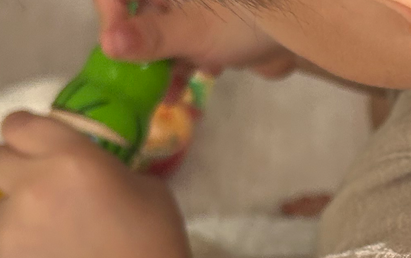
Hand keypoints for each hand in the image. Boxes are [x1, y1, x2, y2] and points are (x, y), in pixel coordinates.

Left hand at [0, 109, 206, 257]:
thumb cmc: (155, 239)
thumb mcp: (144, 184)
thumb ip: (103, 166)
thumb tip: (89, 170)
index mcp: (69, 156)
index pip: (16, 125)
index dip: (27, 137)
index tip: (40, 151)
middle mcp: (31, 184)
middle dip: (18, 173)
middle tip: (47, 196)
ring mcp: (11, 226)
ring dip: (21, 218)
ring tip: (57, 241)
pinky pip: (1, 248)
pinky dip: (22, 256)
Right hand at [94, 0, 298, 78]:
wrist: (301, 29)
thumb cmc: (243, 19)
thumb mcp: (190, 31)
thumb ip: (149, 38)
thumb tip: (109, 45)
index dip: (110, 12)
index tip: (113, 44)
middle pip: (141, 13)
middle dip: (139, 48)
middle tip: (138, 81)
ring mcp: (195, 6)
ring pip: (165, 32)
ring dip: (164, 64)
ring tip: (167, 95)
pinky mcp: (213, 24)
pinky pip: (188, 42)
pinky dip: (188, 63)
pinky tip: (195, 84)